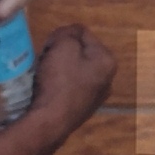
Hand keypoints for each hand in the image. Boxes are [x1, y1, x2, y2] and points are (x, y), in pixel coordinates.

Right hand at [4, 24, 118, 154]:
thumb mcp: (63, 45)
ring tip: (46, 72)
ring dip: (61, 67)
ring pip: (75, 70)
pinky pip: (71, 86)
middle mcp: (108, 79)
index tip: (48, 46)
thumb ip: (68, 33)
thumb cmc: (59, 80)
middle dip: (63, 52)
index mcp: (108, 60)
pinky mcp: (82, 109)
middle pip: (81, 53)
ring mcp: (96, 96)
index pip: (83, 33)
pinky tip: (49, 87)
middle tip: (47, 58)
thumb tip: (69, 36)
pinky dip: (60, 83)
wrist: (50, 121)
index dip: (62, 35)